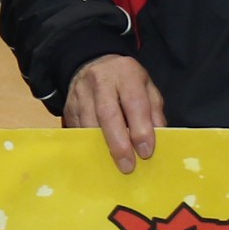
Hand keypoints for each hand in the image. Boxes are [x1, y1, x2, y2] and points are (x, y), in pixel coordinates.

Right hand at [64, 55, 165, 172]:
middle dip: (119, 144)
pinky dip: (88, 146)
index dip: (140, 130)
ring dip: (102, 148)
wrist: (94, 63)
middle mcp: (101, 81)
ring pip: (89, 124)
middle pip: (108, 115)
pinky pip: (77, 130)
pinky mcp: (69, 106)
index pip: (134, 103)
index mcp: (126, 74)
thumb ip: (154, 111)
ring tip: (113, 165)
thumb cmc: (125, 80)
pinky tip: (98, 156)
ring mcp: (81, 93)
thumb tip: (159, 138)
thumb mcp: (146, 86)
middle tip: (128, 166)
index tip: (146, 152)